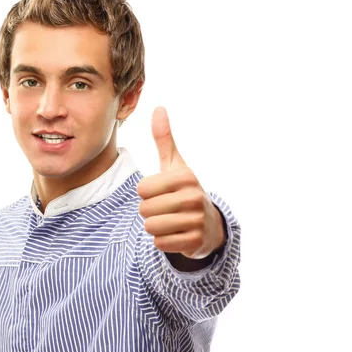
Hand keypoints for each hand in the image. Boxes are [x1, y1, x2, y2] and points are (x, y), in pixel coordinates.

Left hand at [136, 107, 225, 259]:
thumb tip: (158, 107)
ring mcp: (196, 221)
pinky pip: (160, 243)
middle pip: (144, 209)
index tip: (161, 192)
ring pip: (151, 227)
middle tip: (165, 208)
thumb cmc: (184, 190)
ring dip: (155, 226)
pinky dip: (163, 241)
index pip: (142, 189)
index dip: (146, 193)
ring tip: (170, 220)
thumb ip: (164, 139)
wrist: (209, 224)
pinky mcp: (194, 242)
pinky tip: (175, 234)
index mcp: (185, 176)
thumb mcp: (175, 165)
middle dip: (149, 211)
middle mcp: (193, 197)